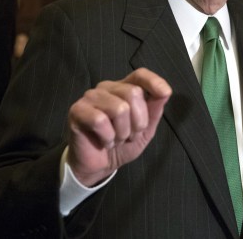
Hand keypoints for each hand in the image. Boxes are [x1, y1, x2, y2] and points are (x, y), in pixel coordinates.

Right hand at [66, 68, 171, 185]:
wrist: (99, 167)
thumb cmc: (122, 145)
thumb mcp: (145, 130)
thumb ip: (154, 110)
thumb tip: (165, 91)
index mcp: (124, 88)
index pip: (139, 75)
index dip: (153, 81)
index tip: (165, 92)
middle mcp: (107, 88)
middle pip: (133, 93)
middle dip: (138, 122)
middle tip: (129, 135)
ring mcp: (90, 97)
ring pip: (119, 108)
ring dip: (122, 132)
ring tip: (115, 139)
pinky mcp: (77, 110)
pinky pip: (100, 121)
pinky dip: (107, 137)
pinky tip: (103, 142)